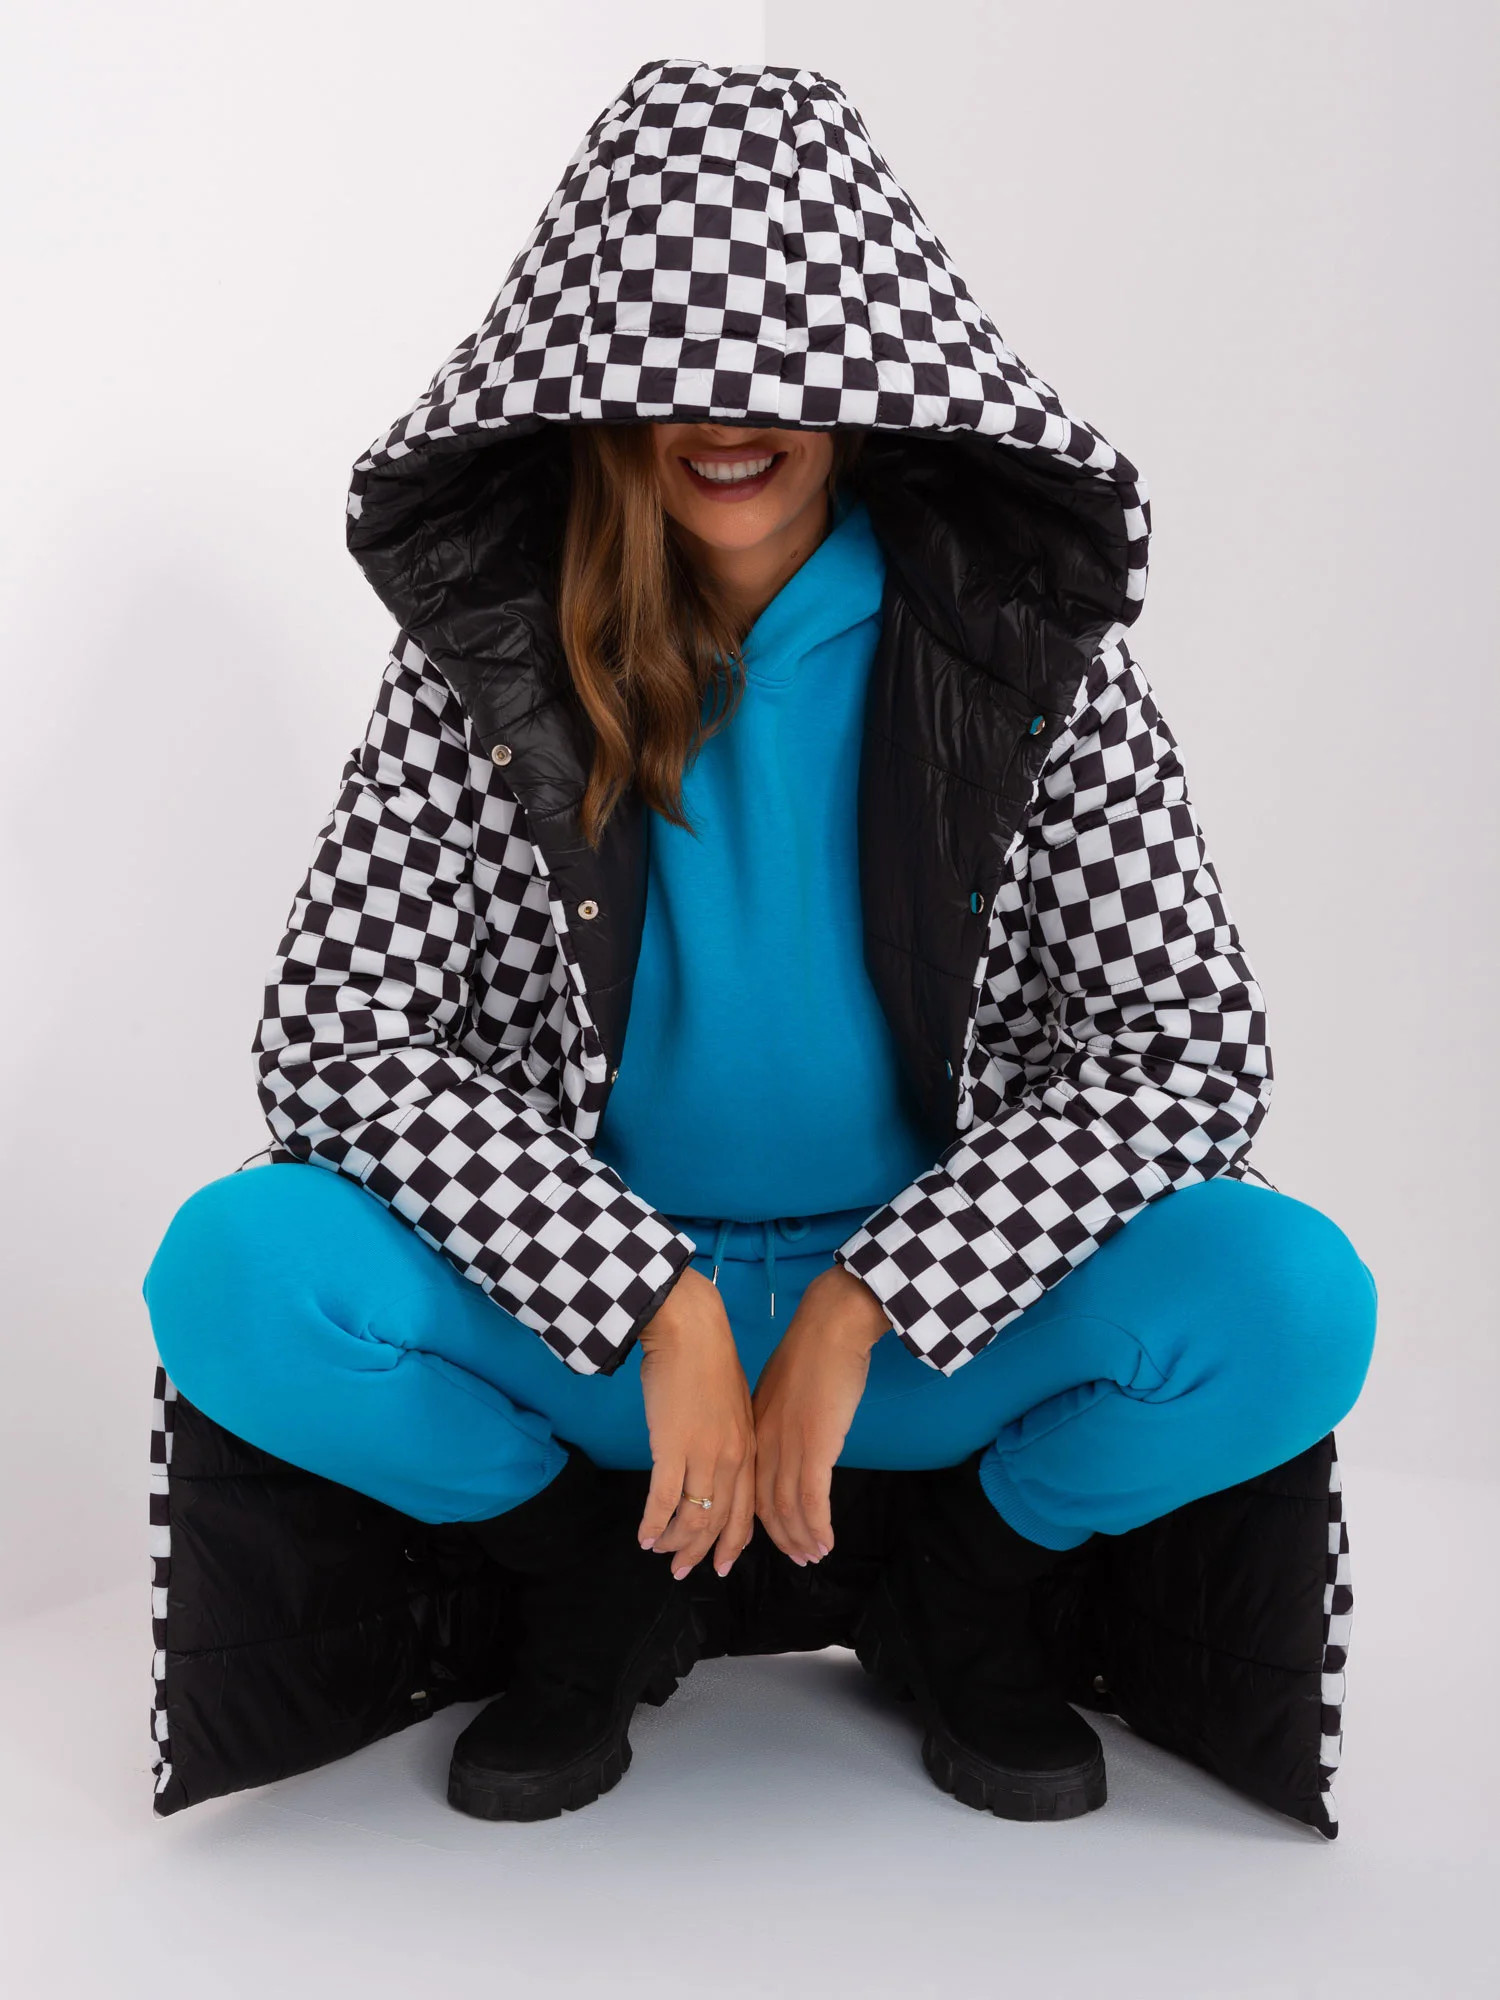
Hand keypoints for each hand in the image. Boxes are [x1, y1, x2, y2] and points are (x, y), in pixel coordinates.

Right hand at [636, 1265, 755, 1580]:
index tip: (722, 1565)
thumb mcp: (732, 1404)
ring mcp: (704, 1455)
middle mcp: (732, 1458)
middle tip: (683, 1571)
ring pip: (693, 1519)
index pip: (745, 1510)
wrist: (690, 1329)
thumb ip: (729, 1437)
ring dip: (674, 1543)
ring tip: (658, 1553)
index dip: (733, 1543)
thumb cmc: (707, 1358)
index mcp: (749, 1448)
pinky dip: (653, 1526)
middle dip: (701, 1554)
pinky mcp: (673, 1448)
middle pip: (720, 1523)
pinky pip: (663, 1502)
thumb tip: (712, 1458)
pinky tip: (643, 1538)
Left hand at [752, 1263, 887, 1565]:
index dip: (754, 1519)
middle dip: (777, 1539)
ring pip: (787, 1508)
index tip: (766, 1539)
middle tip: (796, 1561)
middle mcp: (765, 1443)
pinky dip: (818, 1527)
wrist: (830, 1326)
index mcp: (755, 1430)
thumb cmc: (813, 1350)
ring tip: (813, 1558)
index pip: (747, 1486)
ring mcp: (788, 1445)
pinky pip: (812, 1500)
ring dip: (800, 1539)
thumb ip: (779, 1418)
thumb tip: (790, 1437)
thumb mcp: (783, 1388)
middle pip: (763, 1505)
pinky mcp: (815, 1446)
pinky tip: (826, 1544)